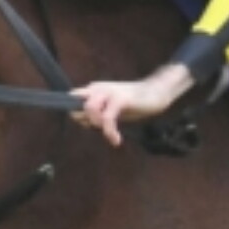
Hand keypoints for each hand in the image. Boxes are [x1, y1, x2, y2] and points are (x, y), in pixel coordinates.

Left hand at [72, 64, 196, 147]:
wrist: (156, 93)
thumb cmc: (134, 102)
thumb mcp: (111, 108)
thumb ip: (97, 112)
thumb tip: (82, 121)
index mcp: (94, 89)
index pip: (72, 99)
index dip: (77, 115)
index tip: (90, 126)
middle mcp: (98, 88)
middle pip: (77, 106)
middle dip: (86, 122)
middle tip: (103, 129)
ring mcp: (108, 92)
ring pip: (89, 110)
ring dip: (98, 125)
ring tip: (110, 133)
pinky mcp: (119, 99)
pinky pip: (107, 118)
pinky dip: (109, 132)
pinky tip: (116, 139)